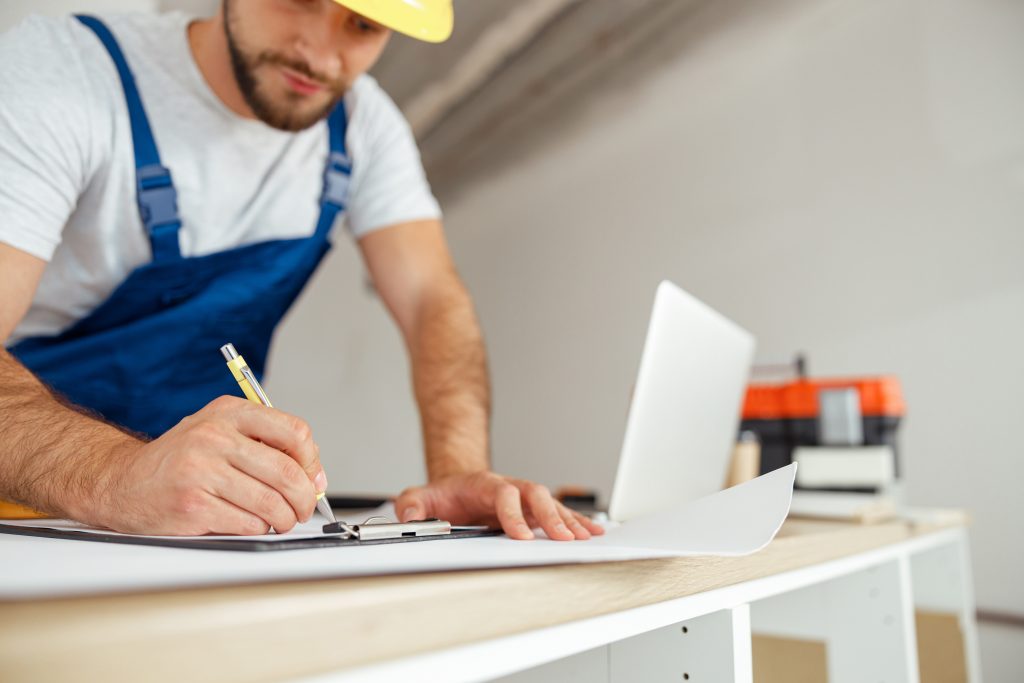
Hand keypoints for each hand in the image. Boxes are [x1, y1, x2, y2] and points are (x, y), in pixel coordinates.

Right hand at [90, 396, 324, 534]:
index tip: (312, 478)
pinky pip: (248, 523)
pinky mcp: (193, 505)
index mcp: (228, 413)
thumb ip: (264, 444)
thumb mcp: (219, 432)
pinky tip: (249, 524)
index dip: (311, 460)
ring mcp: (201, 471)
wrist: (120, 482)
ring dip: (283, 518)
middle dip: (304, 498)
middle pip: (287, 471)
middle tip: (303, 508)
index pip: (293, 432)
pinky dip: (258, 529)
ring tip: (279, 520)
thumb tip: (314, 476)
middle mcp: (214, 437)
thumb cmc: (179, 460)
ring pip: (270, 502)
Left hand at [395, 471, 604, 540]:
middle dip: (551, 516)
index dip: (513, 514)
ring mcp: (522, 498)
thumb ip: (411, 504)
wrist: (456, 485)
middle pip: (535, 494)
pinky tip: (592, 531)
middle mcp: (509, 487)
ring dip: (568, 520)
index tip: (521, 537)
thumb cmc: (443, 494)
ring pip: (551, 503)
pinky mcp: (531, 510)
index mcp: (483, 484)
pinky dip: (575, 521)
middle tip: (564, 538)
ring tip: (585, 537)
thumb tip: (409, 517)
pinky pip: (558, 512)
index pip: (504, 494)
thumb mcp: (419, 496)